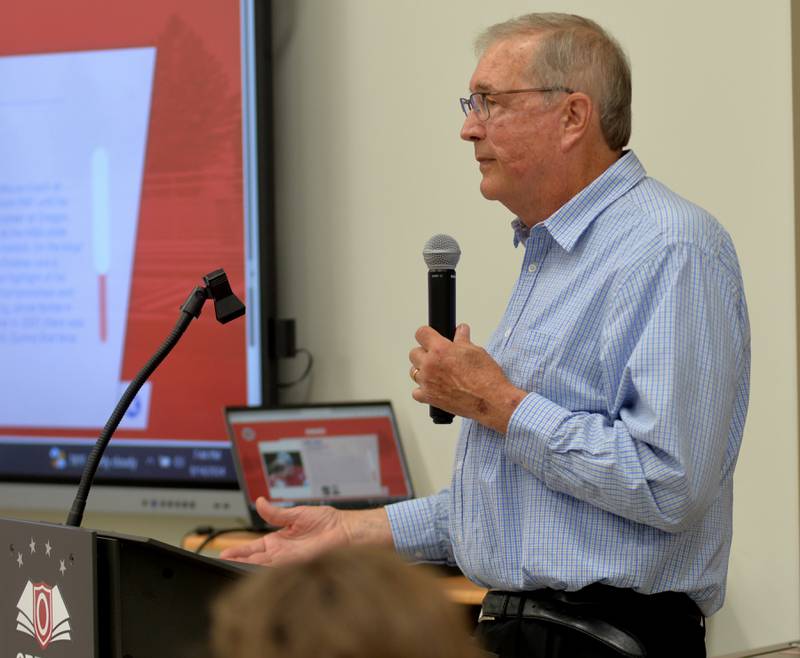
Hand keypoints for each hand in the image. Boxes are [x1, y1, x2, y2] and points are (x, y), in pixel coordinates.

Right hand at [219, 497, 392, 565]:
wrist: (345, 530)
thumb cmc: (326, 521)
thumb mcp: (296, 513)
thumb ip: (276, 512)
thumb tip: (258, 501)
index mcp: (279, 540)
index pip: (253, 548)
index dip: (238, 551)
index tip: (223, 553)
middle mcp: (282, 552)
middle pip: (254, 559)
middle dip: (238, 561)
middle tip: (221, 561)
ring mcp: (289, 560)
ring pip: (263, 567)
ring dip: (247, 567)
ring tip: (230, 566)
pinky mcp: (299, 564)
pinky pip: (280, 569)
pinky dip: (266, 571)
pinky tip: (253, 570)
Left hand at [409, 323, 525, 432]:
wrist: (491, 400)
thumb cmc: (486, 376)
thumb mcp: (476, 351)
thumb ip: (463, 339)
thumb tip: (461, 330)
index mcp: (440, 349)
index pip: (421, 333)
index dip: (427, 334)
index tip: (430, 337)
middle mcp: (430, 365)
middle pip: (414, 353)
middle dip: (424, 353)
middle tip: (438, 358)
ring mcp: (427, 382)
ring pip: (413, 372)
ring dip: (423, 371)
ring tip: (438, 373)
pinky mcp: (428, 398)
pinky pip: (416, 392)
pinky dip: (423, 390)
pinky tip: (435, 388)